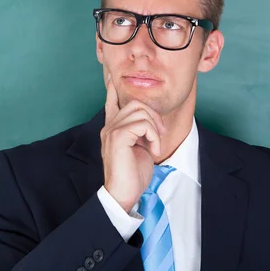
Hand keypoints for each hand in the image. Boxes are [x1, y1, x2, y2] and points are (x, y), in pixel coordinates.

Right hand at [101, 74, 166, 212]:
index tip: (112, 76)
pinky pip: (143, 124)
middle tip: (160, 134)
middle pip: (135, 103)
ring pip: (140, 111)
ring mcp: (112, 130)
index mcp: (113, 128)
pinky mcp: (118, 137)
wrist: (124, 193)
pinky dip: (154, 135)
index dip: (113, 89)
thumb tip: (149, 121)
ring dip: (155, 127)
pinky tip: (154, 149)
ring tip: (156, 144)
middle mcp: (109, 126)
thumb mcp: (139, 148)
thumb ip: (139, 132)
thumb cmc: (132, 174)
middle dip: (154, 115)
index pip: (111, 102)